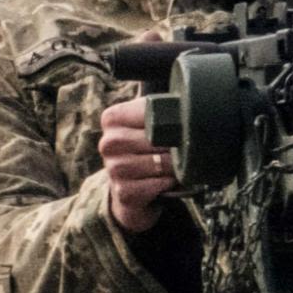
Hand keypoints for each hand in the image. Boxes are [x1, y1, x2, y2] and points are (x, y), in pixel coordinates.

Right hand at [97, 96, 177, 234]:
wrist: (135, 185)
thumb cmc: (148, 148)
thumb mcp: (150, 121)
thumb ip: (159, 107)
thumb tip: (185, 101)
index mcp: (112, 119)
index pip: (148, 113)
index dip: (170, 121)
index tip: (181, 125)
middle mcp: (108, 143)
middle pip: (151, 139)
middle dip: (171, 145)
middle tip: (184, 148)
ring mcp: (112, 169)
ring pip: (151, 164)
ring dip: (169, 166)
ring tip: (176, 165)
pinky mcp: (122, 191)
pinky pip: (150, 186)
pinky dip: (164, 184)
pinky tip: (167, 181)